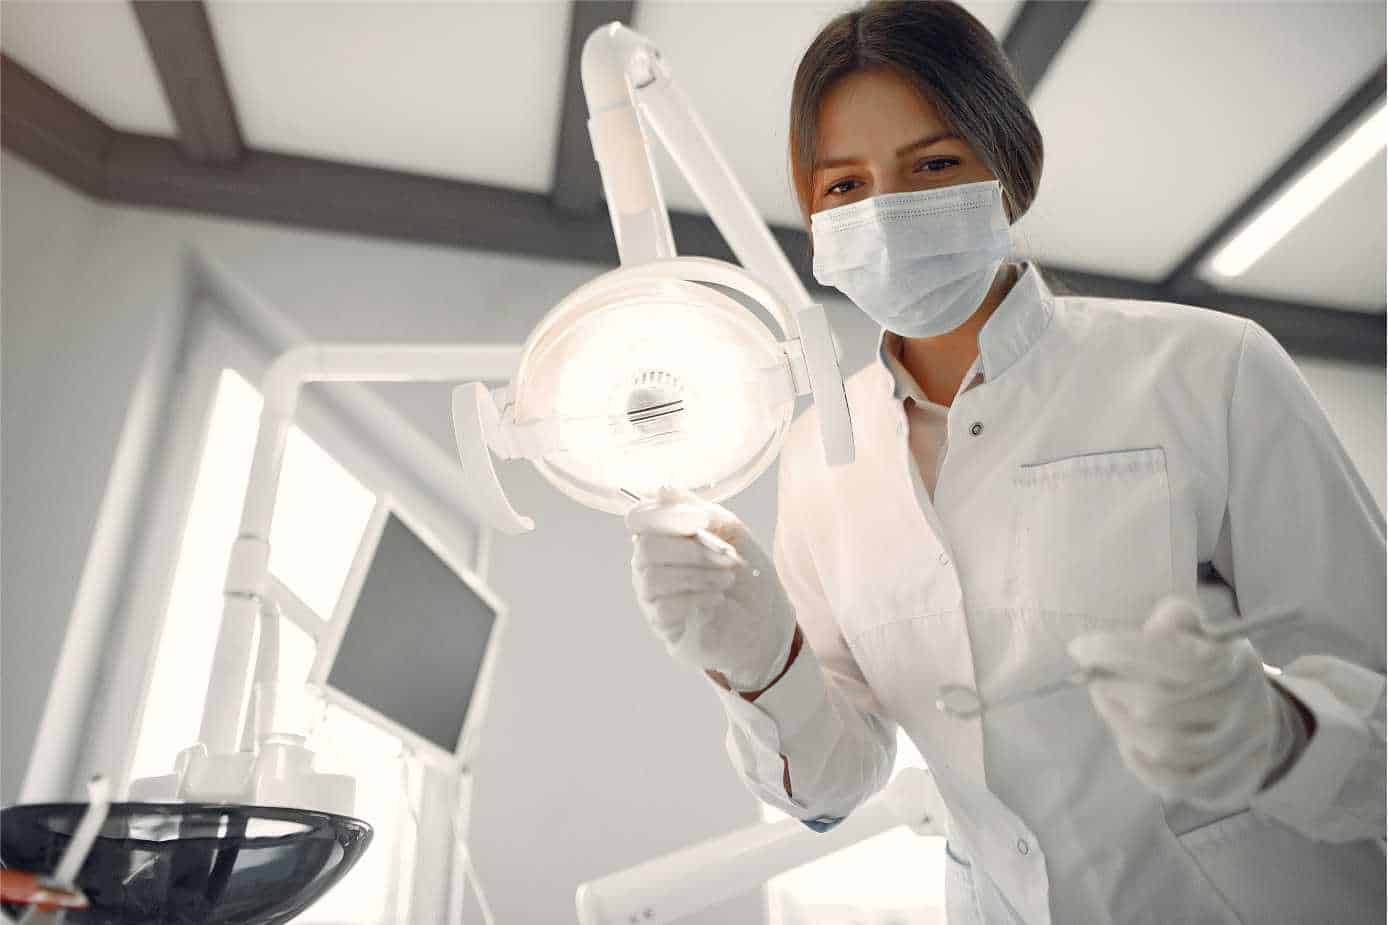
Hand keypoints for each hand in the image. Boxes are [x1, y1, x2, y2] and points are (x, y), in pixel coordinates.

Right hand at [627, 487, 795, 691]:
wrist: (767, 622)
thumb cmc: (746, 574)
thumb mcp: (729, 531)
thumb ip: (696, 509)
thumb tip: (663, 488)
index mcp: (664, 537)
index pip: (639, 519)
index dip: (665, 516)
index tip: (701, 522)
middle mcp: (650, 565)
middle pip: (646, 548)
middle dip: (690, 550)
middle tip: (726, 558)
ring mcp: (653, 597)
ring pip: (653, 577)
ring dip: (696, 574)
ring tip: (727, 579)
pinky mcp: (663, 625)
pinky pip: (664, 606)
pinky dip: (696, 597)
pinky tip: (717, 599)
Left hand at [1067, 595, 1298, 810]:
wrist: (1257, 718)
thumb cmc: (1212, 664)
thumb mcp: (1200, 629)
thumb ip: (1169, 622)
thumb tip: (1113, 645)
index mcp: (1234, 665)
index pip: (1171, 659)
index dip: (1117, 652)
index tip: (1080, 647)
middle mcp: (1241, 711)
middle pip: (1159, 705)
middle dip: (1113, 688)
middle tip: (1092, 677)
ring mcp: (1233, 753)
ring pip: (1161, 745)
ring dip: (1118, 720)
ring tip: (1104, 699)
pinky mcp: (1220, 784)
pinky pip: (1167, 779)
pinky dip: (1135, 755)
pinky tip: (1124, 734)